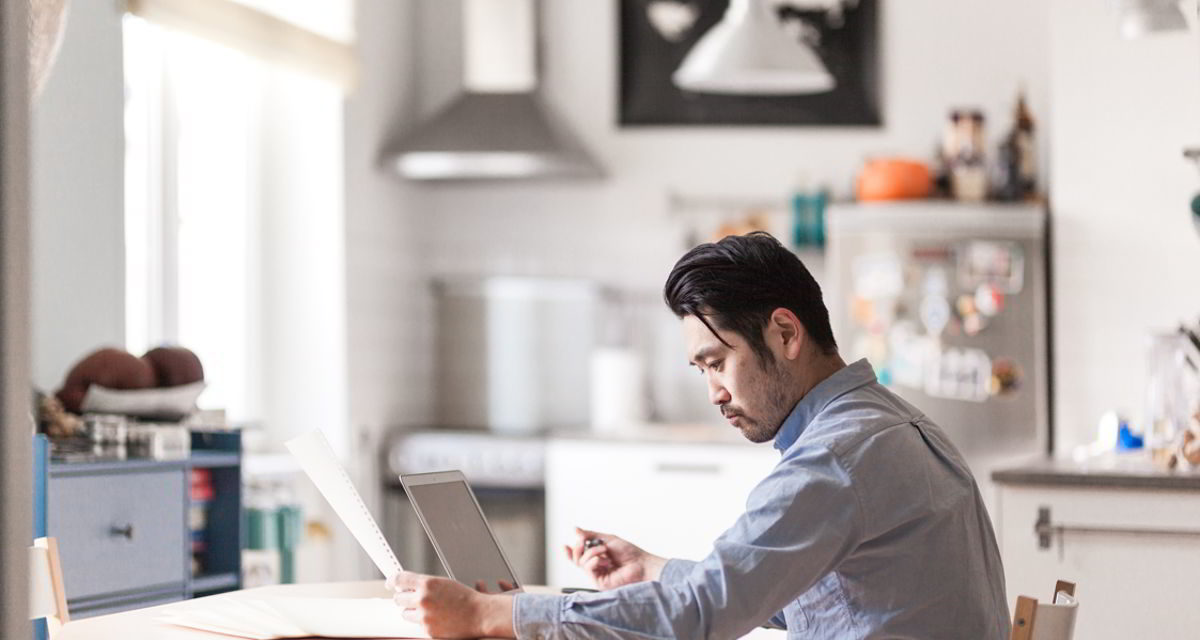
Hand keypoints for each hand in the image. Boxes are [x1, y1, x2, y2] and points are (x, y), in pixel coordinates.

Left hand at [387, 571, 514, 638]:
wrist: (480, 615)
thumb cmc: (466, 598)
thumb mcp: (444, 583)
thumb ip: (425, 584)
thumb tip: (408, 586)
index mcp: (428, 583)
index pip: (399, 579)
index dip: (392, 581)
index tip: (390, 583)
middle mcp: (423, 599)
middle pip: (398, 598)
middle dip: (403, 598)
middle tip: (410, 598)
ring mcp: (424, 616)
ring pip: (405, 614)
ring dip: (413, 611)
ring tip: (428, 609)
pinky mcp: (427, 630)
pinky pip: (417, 625)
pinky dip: (424, 622)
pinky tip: (436, 618)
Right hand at [564, 526, 666, 589]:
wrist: (641, 563)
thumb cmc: (629, 552)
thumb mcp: (608, 538)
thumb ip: (590, 535)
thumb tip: (575, 530)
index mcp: (597, 557)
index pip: (578, 556)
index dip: (570, 552)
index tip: (564, 546)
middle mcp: (595, 566)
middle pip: (577, 559)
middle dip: (579, 548)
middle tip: (585, 541)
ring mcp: (597, 575)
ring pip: (581, 563)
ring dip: (591, 552)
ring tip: (604, 551)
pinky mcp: (600, 582)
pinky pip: (588, 570)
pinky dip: (594, 561)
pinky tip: (604, 560)